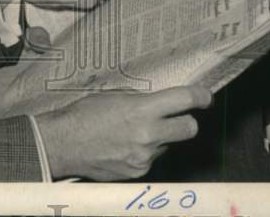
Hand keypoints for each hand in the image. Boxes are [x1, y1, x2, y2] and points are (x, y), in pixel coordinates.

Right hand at [36, 86, 212, 179]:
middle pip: (190, 129)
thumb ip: (141, 101)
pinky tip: (124, 146)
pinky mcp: (138, 171)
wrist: (63, 144)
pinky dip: (144, 152)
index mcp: (142, 109)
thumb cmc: (84, 115)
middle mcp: (148, 134)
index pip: (185, 101)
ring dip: (160, 138)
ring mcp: (144, 156)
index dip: (201, 97)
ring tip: (134, 133)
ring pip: (168, 145)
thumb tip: (162, 103)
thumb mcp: (114, 97)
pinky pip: (152, 159)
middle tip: (179, 117)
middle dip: (188, 121)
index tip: (205, 96)